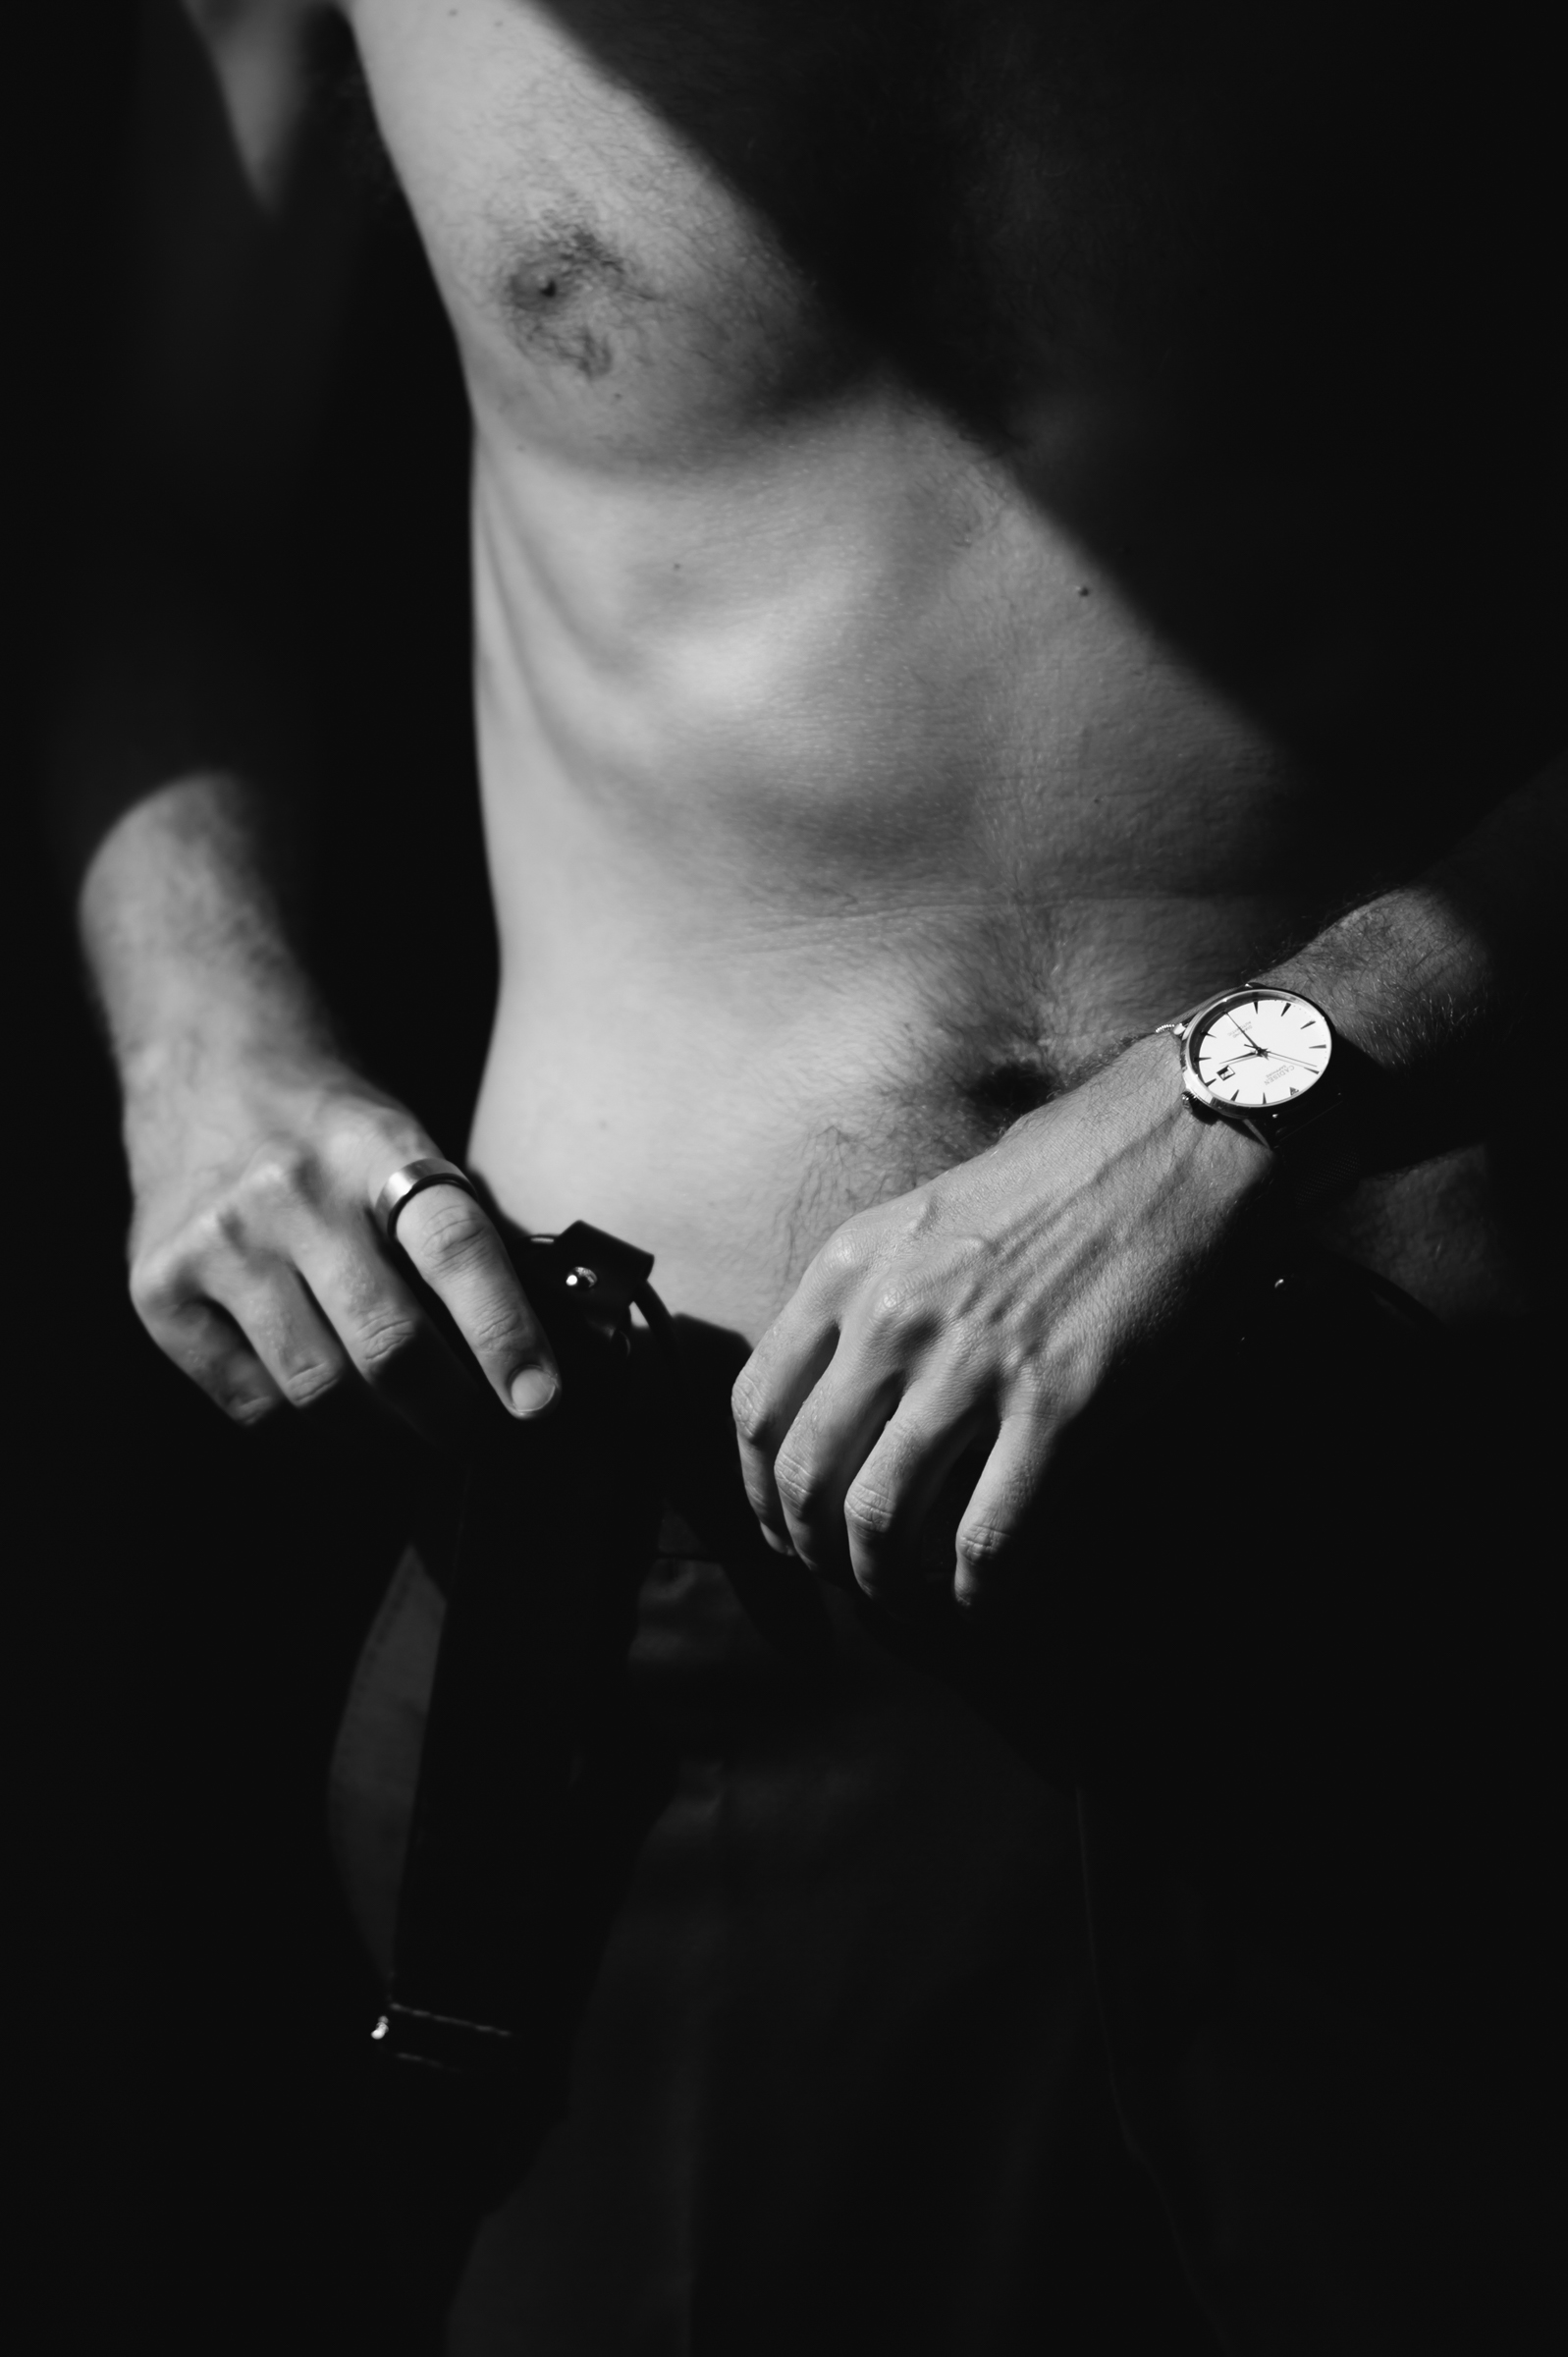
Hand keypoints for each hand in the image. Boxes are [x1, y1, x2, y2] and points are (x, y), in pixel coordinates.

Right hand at [125, 1037, 557, 1443]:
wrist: (208, 1067)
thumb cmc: (333, 1129)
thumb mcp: (409, 1144)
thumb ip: (465, 1236)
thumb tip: (546, 1350)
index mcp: (375, 1147)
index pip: (453, 1247)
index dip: (504, 1334)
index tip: (540, 1401)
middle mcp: (289, 1192)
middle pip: (388, 1344)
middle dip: (456, 1417)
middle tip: (492, 1444)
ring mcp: (217, 1244)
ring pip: (320, 1392)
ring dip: (389, 1439)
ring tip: (424, 1438)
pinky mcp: (160, 1293)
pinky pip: (254, 1406)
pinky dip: (315, 1437)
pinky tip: (349, 1427)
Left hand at [732, 1035, 1275, 1605]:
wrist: (1184, 1141)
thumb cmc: (1068, 1171)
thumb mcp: (929, 1212)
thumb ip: (876, 1293)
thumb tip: (849, 1392)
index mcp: (852, 1267)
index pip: (757, 1408)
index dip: (761, 1492)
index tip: (786, 1528)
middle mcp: (895, 1317)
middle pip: (808, 1479)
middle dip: (819, 1552)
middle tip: (848, 1579)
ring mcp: (974, 1364)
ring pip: (883, 1519)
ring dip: (888, 1583)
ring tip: (909, 1602)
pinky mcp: (1060, 1406)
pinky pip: (989, 1533)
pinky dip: (977, 1588)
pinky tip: (984, 1599)